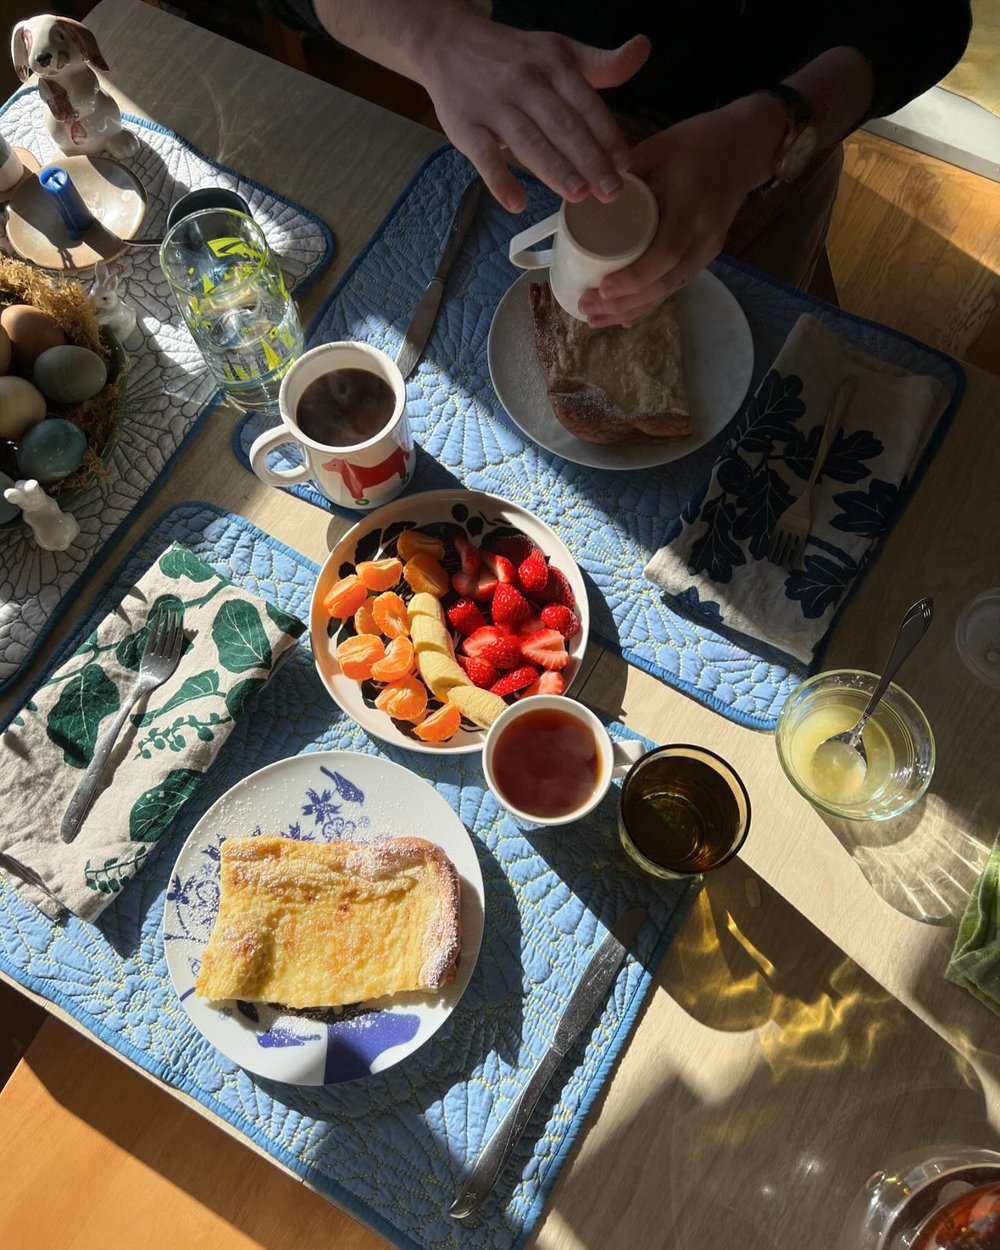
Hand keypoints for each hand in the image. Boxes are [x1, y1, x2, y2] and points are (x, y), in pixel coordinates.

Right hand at [416, 16, 650, 211]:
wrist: (449, 43)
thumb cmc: (515, 56)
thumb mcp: (560, 51)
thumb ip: (602, 64)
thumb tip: (643, 49)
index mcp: (554, 66)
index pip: (585, 104)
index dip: (607, 135)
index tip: (625, 164)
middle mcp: (526, 83)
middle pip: (562, 125)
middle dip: (589, 159)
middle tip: (611, 192)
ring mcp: (493, 105)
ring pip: (529, 141)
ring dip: (554, 169)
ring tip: (578, 195)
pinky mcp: (464, 126)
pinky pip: (483, 155)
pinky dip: (499, 179)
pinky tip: (517, 203)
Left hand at [579, 94, 786, 325]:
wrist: (746, 148)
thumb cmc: (700, 142)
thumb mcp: (659, 147)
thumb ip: (626, 172)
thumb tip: (585, 195)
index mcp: (691, 207)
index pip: (665, 254)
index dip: (634, 277)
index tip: (602, 288)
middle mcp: (704, 236)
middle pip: (665, 283)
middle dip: (624, 303)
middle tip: (587, 310)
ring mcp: (708, 250)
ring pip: (669, 290)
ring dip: (632, 309)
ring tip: (596, 320)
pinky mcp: (705, 256)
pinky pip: (675, 285)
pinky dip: (648, 302)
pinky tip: (624, 316)